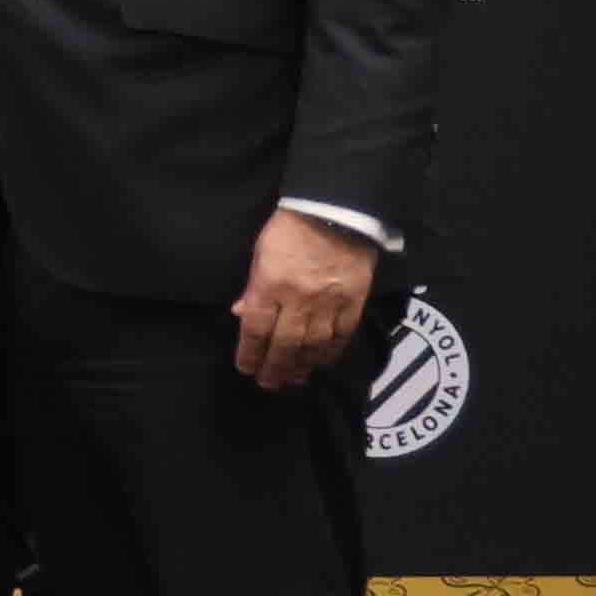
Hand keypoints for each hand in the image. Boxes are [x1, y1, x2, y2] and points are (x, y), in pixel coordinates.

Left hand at [233, 207, 376, 387]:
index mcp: (270, 285)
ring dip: (302, 366)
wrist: (335, 212)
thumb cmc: (289, 230)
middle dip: (275, 368)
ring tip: (293, 379)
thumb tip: (241, 315)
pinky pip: (342, 335)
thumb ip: (253, 288)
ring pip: (314, 345)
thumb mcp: (260, 255)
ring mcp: (329, 302)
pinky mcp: (354, 301)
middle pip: (284, 343)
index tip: (245, 368)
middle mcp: (298, 298)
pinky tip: (321, 362)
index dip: (249, 353)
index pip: (255, 328)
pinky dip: (330, 352)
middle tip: (269, 383)